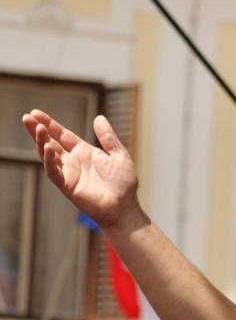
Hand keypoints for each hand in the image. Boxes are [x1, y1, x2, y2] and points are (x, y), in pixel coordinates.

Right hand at [22, 109, 140, 230]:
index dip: (50, 124)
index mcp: (84, 152)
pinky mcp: (67, 186)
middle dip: (38, 130)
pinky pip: (54, 171)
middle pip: (50, 142)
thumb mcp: (118, 155)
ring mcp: (69, 173)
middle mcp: (74, 161)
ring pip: (48, 155)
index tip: (36, 112)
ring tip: (37, 127)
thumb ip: (108, 137)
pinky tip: (47, 147)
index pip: (63, 135)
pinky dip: (49, 160)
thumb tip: (99, 117)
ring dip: (41, 141)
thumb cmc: (123, 183)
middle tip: (27, 117)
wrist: (124, 207)